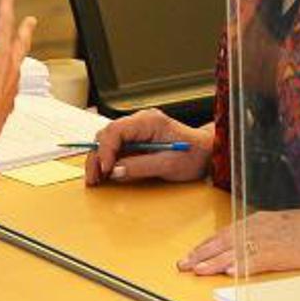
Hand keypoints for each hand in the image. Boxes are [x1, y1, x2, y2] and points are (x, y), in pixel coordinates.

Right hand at [0, 0, 36, 145]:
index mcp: (0, 54)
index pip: (5, 24)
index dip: (6, 7)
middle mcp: (10, 68)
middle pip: (21, 43)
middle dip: (25, 29)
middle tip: (31, 21)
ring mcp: (12, 85)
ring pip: (19, 65)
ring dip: (19, 55)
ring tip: (19, 53)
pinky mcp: (7, 101)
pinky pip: (12, 87)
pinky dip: (10, 81)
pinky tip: (7, 85)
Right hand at [84, 110, 210, 185]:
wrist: (206, 153)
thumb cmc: (194, 155)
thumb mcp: (170, 165)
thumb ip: (142, 166)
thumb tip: (116, 171)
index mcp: (149, 121)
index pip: (116, 130)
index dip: (106, 150)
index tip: (105, 169)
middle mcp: (140, 122)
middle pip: (107, 134)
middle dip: (97, 156)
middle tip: (93, 178)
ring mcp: (137, 130)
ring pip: (107, 141)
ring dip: (99, 159)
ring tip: (96, 179)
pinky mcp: (136, 140)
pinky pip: (115, 148)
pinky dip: (107, 161)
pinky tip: (105, 174)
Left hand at [177, 200, 299, 274]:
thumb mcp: (284, 225)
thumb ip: (266, 234)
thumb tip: (250, 246)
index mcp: (260, 220)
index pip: (226, 232)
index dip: (207, 244)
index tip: (193, 253)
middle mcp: (259, 228)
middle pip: (222, 241)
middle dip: (201, 253)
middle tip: (183, 264)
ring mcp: (267, 241)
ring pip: (232, 252)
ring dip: (211, 262)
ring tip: (195, 270)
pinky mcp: (278, 254)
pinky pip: (253, 262)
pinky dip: (238, 267)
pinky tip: (226, 272)